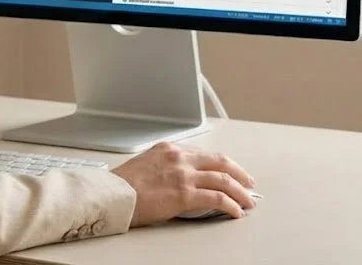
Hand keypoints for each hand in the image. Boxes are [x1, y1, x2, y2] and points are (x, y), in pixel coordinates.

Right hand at [110, 142, 255, 225]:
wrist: (113, 194)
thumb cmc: (123, 184)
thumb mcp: (146, 164)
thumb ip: (166, 167)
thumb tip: (180, 179)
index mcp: (169, 149)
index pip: (204, 153)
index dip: (221, 163)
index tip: (228, 171)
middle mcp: (179, 158)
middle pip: (220, 161)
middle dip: (239, 173)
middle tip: (248, 183)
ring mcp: (183, 175)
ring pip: (223, 179)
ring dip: (241, 192)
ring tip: (248, 201)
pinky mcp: (185, 195)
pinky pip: (217, 199)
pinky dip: (231, 205)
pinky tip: (236, 211)